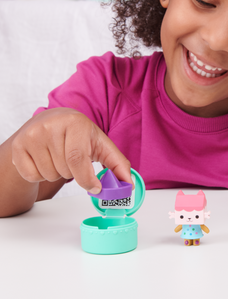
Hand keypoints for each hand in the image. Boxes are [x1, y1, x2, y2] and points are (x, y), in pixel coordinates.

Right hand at [11, 108, 131, 193]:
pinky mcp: (18, 146)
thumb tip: (128, 185)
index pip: (77, 158)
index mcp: (75, 123)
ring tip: (60, 157)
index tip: (95, 188)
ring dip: (58, 173)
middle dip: (73, 173)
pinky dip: (41, 175)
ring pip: (49, 174)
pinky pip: (32, 176)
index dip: (86, 178)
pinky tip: (46, 159)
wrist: (51, 121)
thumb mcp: (101, 144)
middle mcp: (51, 126)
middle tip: (74, 159)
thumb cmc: (79, 134)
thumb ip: (118, 164)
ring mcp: (32, 135)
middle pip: (64, 170)